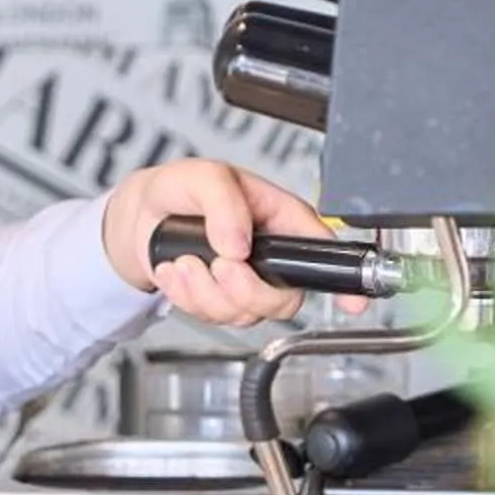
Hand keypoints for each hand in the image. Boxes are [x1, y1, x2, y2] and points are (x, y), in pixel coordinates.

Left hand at [100, 158, 353, 327]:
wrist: (141, 216)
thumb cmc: (181, 189)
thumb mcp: (203, 176)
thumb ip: (224, 202)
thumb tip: (239, 244)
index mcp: (282, 220)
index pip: (324, 252)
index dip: (344, 279)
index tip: (353, 302)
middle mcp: (271, 256)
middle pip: (287, 299)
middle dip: (247, 290)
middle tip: (219, 265)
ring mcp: (247, 282)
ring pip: (247, 313)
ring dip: (206, 292)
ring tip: (184, 261)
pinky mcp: (220, 301)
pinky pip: (214, 318)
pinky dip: (187, 298)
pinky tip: (176, 271)